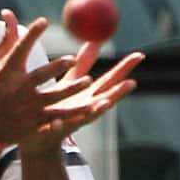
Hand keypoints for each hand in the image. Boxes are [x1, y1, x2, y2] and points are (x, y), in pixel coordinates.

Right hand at [0, 9, 97, 144]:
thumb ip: (5, 40)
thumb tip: (9, 14)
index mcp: (6, 72)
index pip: (20, 49)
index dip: (31, 34)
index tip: (43, 21)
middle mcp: (18, 88)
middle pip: (41, 75)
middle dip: (57, 67)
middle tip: (72, 60)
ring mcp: (27, 106)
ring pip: (54, 96)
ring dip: (72, 89)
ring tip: (88, 81)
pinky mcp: (34, 122)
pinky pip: (58, 116)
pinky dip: (73, 113)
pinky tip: (89, 107)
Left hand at [19, 40, 144, 157]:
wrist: (39, 139)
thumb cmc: (58, 108)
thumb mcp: (71, 83)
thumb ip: (83, 64)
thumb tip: (95, 40)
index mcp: (90, 97)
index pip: (111, 80)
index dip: (125, 69)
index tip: (140, 55)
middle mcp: (85, 109)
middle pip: (105, 99)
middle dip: (119, 92)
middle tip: (133, 83)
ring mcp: (71, 121)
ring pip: (85, 117)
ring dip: (97, 111)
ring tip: (106, 103)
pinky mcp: (53, 132)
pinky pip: (55, 129)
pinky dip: (58, 126)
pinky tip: (56, 122)